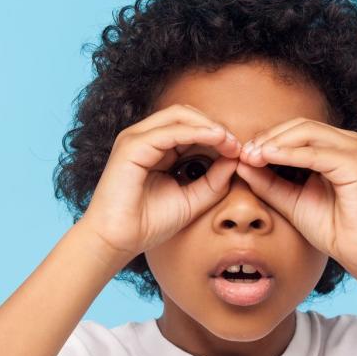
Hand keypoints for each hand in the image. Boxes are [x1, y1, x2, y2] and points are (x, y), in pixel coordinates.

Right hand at [78, 104, 241, 261]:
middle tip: (238, 145)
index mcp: (156, 148)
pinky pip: (170, 131)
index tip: (239, 152)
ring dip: (208, 126)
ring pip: (179, 115)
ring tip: (230, 142)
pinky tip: (216, 140)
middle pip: (186, 114)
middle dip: (215, 126)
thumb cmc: (148, 224)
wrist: (117, 241)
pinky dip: (196, 132)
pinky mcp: (132, 146)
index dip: (217, 135)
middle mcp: (145, 138)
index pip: (190, 127)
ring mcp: (136, 138)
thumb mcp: (192, 200)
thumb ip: (214, 181)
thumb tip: (236, 160)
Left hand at [233, 119, 356, 272]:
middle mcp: (347, 142)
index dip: (267, 139)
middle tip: (244, 153)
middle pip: (300, 126)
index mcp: (335, 147)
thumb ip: (268, 182)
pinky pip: (315, 153)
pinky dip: (289, 154)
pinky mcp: (355, 163)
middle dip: (268, 138)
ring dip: (275, 143)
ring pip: (307, 133)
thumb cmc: (331, 228)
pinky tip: (267, 158)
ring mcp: (354, 149)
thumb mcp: (291, 200)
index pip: (296, 130)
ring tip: (252, 155)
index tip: (242, 154)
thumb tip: (241, 163)